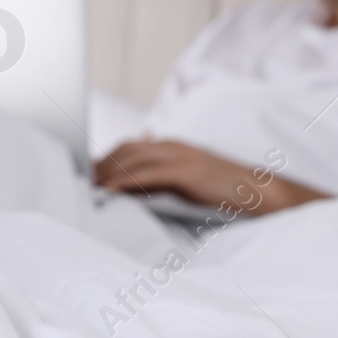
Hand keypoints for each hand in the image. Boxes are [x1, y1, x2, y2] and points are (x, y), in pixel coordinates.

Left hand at [93, 139, 326, 213]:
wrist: (259, 191)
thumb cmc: (221, 189)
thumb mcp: (185, 178)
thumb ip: (159, 176)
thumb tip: (130, 183)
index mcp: (170, 145)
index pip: (128, 147)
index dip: (104, 159)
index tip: (84, 174)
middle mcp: (172, 145)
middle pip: (125, 150)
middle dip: (99, 165)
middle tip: (78, 183)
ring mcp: (181, 156)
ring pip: (133, 159)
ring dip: (107, 173)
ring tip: (86, 188)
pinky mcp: (188, 172)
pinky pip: (150, 174)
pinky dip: (126, 181)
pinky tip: (110, 191)